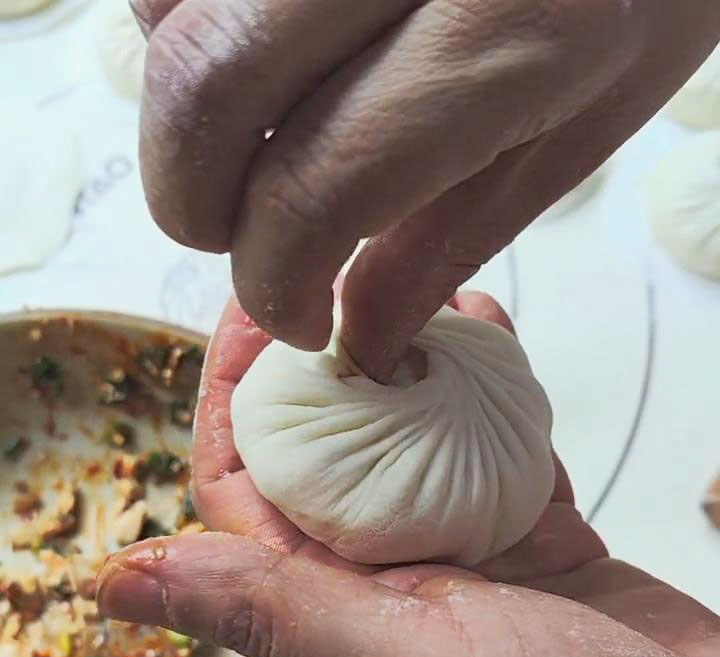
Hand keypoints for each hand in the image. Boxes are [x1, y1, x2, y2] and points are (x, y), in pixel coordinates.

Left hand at [98, 292, 719, 655]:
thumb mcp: (398, 649)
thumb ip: (272, 606)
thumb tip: (117, 578)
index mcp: (328, 595)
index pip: (242, 476)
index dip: (232, 388)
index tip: (249, 307)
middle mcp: (383, 564)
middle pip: (324, 432)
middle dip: (323, 347)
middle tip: (338, 270)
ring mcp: (459, 536)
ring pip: (408, 419)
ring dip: (406, 348)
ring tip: (412, 278)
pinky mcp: (530, 520)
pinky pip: (493, 427)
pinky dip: (489, 372)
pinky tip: (488, 320)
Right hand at [127, 0, 719, 376]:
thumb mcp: (571, 139)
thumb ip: (444, 246)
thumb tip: (356, 343)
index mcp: (513, 20)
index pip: (318, 184)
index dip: (271, 280)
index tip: (289, 311)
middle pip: (205, 80)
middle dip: (187, 199)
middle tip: (225, 233)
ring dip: (178, 89)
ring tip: (244, 117)